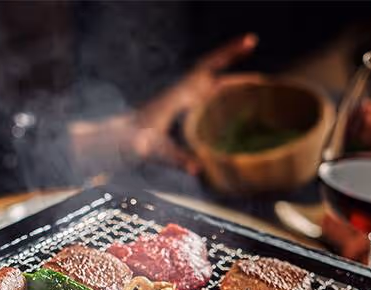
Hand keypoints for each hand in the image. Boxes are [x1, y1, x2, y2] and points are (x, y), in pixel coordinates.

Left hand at [126, 33, 257, 172]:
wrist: (119, 140)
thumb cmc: (136, 144)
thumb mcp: (158, 151)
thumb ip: (178, 158)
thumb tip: (198, 168)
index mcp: (178, 95)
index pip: (206, 69)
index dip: (226, 55)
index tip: (246, 44)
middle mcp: (180, 91)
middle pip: (209, 65)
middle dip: (230, 53)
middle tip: (252, 40)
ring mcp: (179, 96)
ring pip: (206, 75)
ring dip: (225, 67)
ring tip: (249, 72)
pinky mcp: (178, 104)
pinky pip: (202, 89)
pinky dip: (218, 87)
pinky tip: (229, 94)